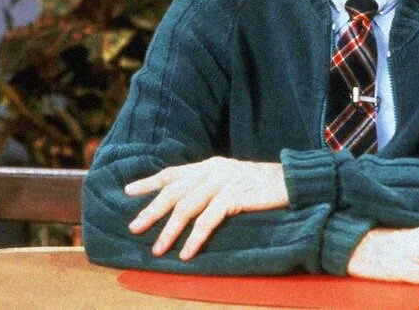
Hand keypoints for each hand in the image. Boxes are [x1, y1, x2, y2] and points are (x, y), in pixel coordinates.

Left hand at [124, 156, 288, 259]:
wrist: (290, 180)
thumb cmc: (261, 183)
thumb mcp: (231, 177)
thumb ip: (210, 183)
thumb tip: (185, 200)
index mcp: (209, 164)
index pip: (173, 172)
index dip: (150, 182)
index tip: (128, 192)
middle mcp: (212, 170)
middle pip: (174, 191)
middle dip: (152, 210)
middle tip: (134, 227)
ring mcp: (223, 182)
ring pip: (187, 207)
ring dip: (170, 230)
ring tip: (157, 249)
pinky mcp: (234, 196)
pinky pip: (208, 220)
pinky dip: (195, 238)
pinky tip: (186, 253)